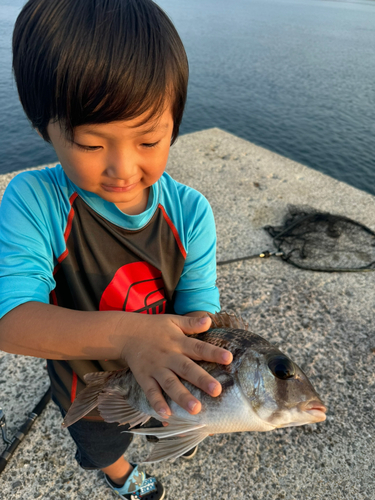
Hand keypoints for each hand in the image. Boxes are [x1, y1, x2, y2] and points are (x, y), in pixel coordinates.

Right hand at [117, 313, 231, 416]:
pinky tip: (166, 414)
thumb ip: (191, 324)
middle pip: (187, 369)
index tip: (229, 359)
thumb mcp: (173, 320)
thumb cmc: (154, 327)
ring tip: (195, 409)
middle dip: (201, 380)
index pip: (199, 348)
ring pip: (170, 384)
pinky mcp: (144, 378)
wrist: (125, 332)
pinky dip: (157, 403)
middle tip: (217, 391)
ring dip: (182, 396)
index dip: (214, 353)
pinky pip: (150, 392)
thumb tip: (209, 319)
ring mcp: (156, 369)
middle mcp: (169, 356)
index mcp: (178, 342)